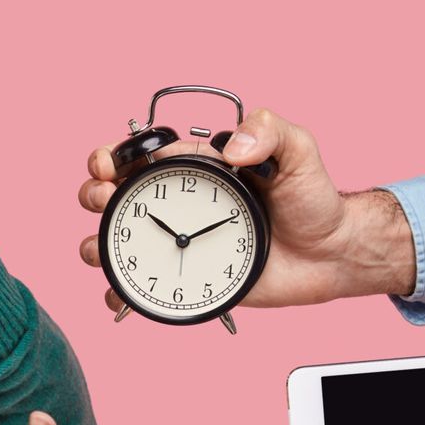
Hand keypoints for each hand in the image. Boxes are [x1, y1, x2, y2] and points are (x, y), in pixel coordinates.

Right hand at [77, 108, 414, 312]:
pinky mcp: (186, 278)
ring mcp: (179, 243)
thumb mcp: (299, 151)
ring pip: (119, 241)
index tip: (108, 165)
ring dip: (97, 244)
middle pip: (115, 196)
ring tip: (101, 249)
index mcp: (195, 168)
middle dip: (95, 196)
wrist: (329, 254)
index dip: (112, 156)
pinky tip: (119, 293)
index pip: (140, 156)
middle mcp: (179, 204)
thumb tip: (235, 146)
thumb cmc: (313, 199)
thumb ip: (270, 131)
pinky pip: (143, 286)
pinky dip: (120, 291)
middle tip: (105, 203)